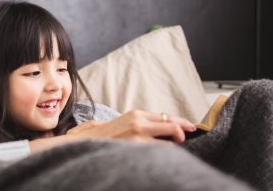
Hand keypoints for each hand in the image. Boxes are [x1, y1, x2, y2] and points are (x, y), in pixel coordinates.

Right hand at [29, 110, 196, 152]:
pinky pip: (158, 151)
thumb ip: (133, 124)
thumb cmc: (98, 137)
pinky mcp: (135, 148)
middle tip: (190, 133)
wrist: (81, 143)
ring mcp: (137, 135)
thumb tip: (150, 127)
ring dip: (174, 146)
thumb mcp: (118, 124)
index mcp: (134, 115)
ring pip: (167, 140)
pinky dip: (164, 154)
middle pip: (170, 124)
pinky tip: (166, 157)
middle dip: (183, 129)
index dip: (178, 122)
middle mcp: (138, 122)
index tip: (189, 126)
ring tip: (177, 148)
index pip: (163, 116)